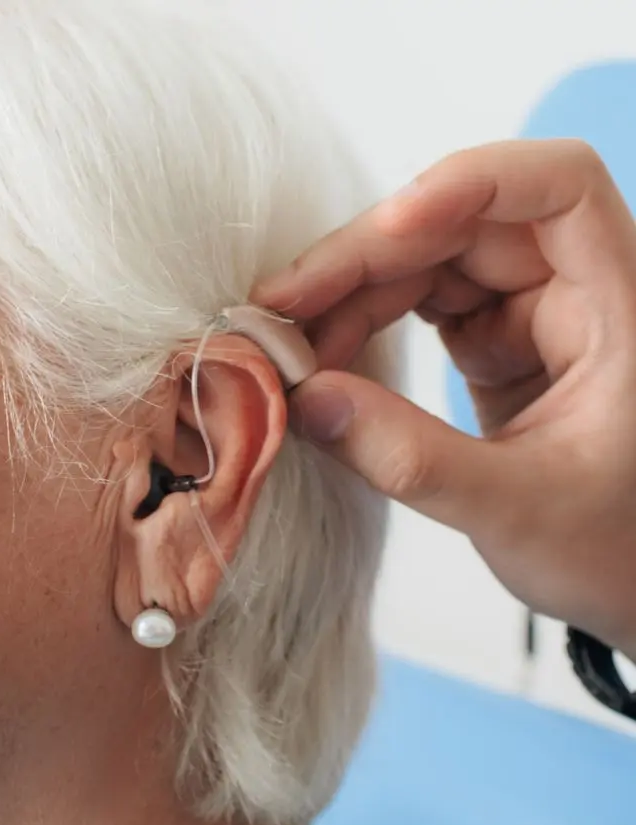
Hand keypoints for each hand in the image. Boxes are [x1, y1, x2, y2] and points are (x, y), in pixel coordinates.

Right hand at [252, 140, 635, 657]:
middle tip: (280, 309)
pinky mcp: (494, 340)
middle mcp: (576, 289)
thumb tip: (305, 400)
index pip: (557, 188)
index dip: (469, 185)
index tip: (387, 230)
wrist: (630, 583)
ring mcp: (531, 311)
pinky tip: (318, 358)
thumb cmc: (614, 548)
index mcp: (620, 309)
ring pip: (427, 262)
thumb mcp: (514, 510)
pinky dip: (359, 325)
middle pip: (462, 224)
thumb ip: (407, 457)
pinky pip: (415, 305)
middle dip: (364, 259)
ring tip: (286, 347)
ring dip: (348, 295)